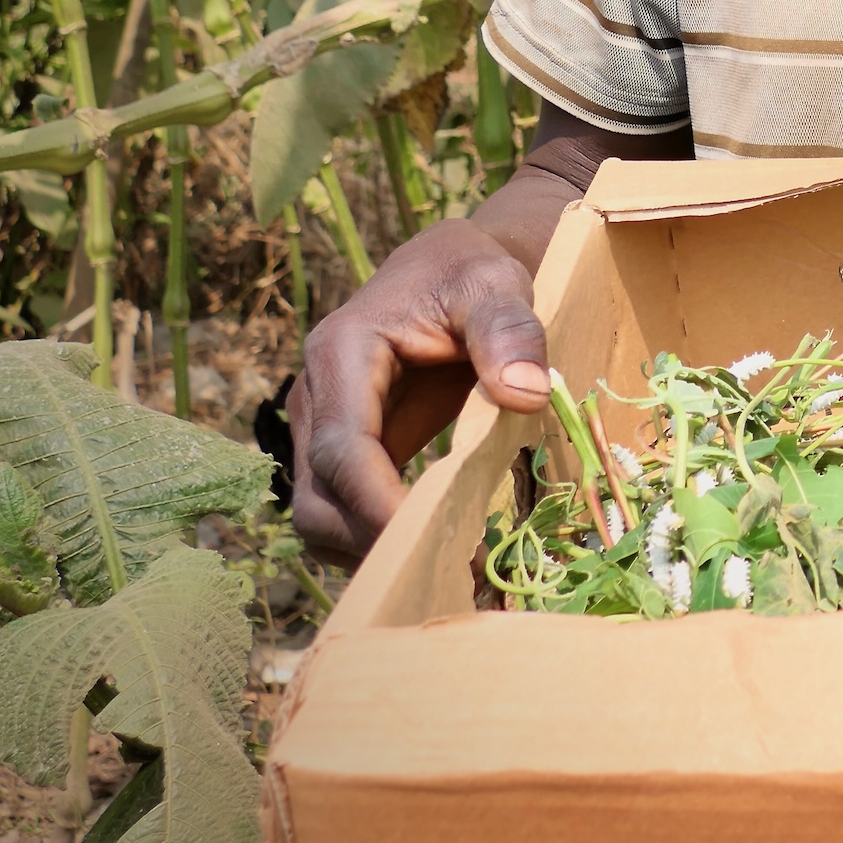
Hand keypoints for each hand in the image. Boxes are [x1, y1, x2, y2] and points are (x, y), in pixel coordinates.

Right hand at [284, 100, 691, 562]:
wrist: (453, 266)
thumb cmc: (473, 270)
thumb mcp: (497, 283)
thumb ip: (509, 330)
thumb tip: (526, 394)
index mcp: (341, 353)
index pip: (343, 450)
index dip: (376, 504)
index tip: (425, 543)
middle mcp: (318, 397)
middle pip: (316, 498)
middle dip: (367, 542)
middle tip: (443, 576)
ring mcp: (327, 428)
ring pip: (322, 515)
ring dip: (370, 551)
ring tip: (444, 575)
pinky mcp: (350, 451)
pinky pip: (349, 508)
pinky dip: (381, 538)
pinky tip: (438, 554)